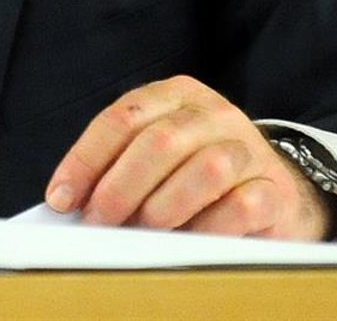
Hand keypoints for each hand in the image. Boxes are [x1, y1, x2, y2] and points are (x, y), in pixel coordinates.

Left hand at [44, 75, 333, 239]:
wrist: (274, 187)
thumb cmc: (196, 173)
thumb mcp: (157, 154)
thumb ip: (119, 166)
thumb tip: (70, 201)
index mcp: (175, 95)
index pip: (122, 118)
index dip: (85, 161)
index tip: (61, 199)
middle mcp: (213, 113)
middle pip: (159, 142)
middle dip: (119, 188)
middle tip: (99, 224)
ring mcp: (248, 148)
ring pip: (205, 170)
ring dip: (163, 208)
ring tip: (143, 234)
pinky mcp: (275, 188)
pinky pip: (241, 206)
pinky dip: (207, 228)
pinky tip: (188, 241)